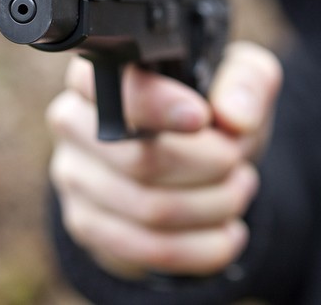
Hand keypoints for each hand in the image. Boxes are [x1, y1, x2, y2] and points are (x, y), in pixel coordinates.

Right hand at [47, 41, 281, 277]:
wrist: (198, 158)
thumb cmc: (213, 109)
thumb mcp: (242, 79)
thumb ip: (246, 83)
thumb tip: (236, 118)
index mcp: (105, 72)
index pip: (113, 88)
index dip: (158, 107)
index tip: (201, 118)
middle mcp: (74, 120)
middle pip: (140, 159)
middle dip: (210, 164)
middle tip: (237, 160)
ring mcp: (75, 177)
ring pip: (149, 209)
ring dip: (214, 205)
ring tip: (240, 188)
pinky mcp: (87, 224)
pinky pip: (147, 249)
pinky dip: (202, 246)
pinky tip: (228, 232)